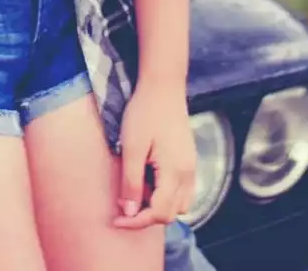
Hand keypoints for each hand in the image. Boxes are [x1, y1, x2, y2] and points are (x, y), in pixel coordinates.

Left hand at [112, 80, 195, 228]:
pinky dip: (166, 196)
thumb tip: (129, 212)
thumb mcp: (132, 148)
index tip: (116, 218)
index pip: (158, 213)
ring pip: (180, 205)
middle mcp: (188, 174)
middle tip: (123, 204)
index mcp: (175, 173)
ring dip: (158, 206)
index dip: (136, 221)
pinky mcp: (189, 160)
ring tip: (136, 191)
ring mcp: (191, 167)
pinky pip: (183, 191)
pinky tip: (149, 181)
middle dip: (146, 216)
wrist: (163, 86)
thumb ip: (131, 182)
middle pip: (171, 213)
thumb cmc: (144, 113)